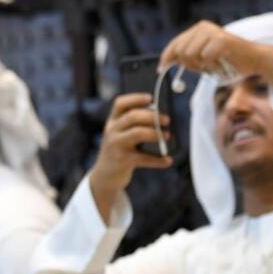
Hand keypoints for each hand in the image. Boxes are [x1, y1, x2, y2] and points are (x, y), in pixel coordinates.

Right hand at [89, 93, 173, 222]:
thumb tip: (160, 118)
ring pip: (137, 133)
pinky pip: (143, 158)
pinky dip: (158, 159)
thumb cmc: (120, 150)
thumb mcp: (121, 135)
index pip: (120, 104)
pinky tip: (168, 160)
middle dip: (152, 116)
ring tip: (167, 135)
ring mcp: (116, 146)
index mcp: (112, 121)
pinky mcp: (122, 161)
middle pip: (132, 117)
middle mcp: (112, 131)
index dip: (136, 98)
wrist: (105, 176)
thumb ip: (135, 125)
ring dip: (155, 133)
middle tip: (167, 120)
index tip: (151, 97)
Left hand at [158, 20, 272, 85]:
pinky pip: (205, 58)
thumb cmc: (228, 61)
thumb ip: (188, 57)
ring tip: (213, 65)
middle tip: (203, 69)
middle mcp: (203, 27)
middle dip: (189, 65)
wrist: (254, 59)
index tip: (160, 69)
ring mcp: (212, 32)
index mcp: (197, 30)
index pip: (175, 44)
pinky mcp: (221, 40)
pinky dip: (212, 66)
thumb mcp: (203, 57)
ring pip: (190, 56)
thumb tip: (167, 62)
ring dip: (201, 66)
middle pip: (180, 52)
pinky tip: (221, 63)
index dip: (166, 57)